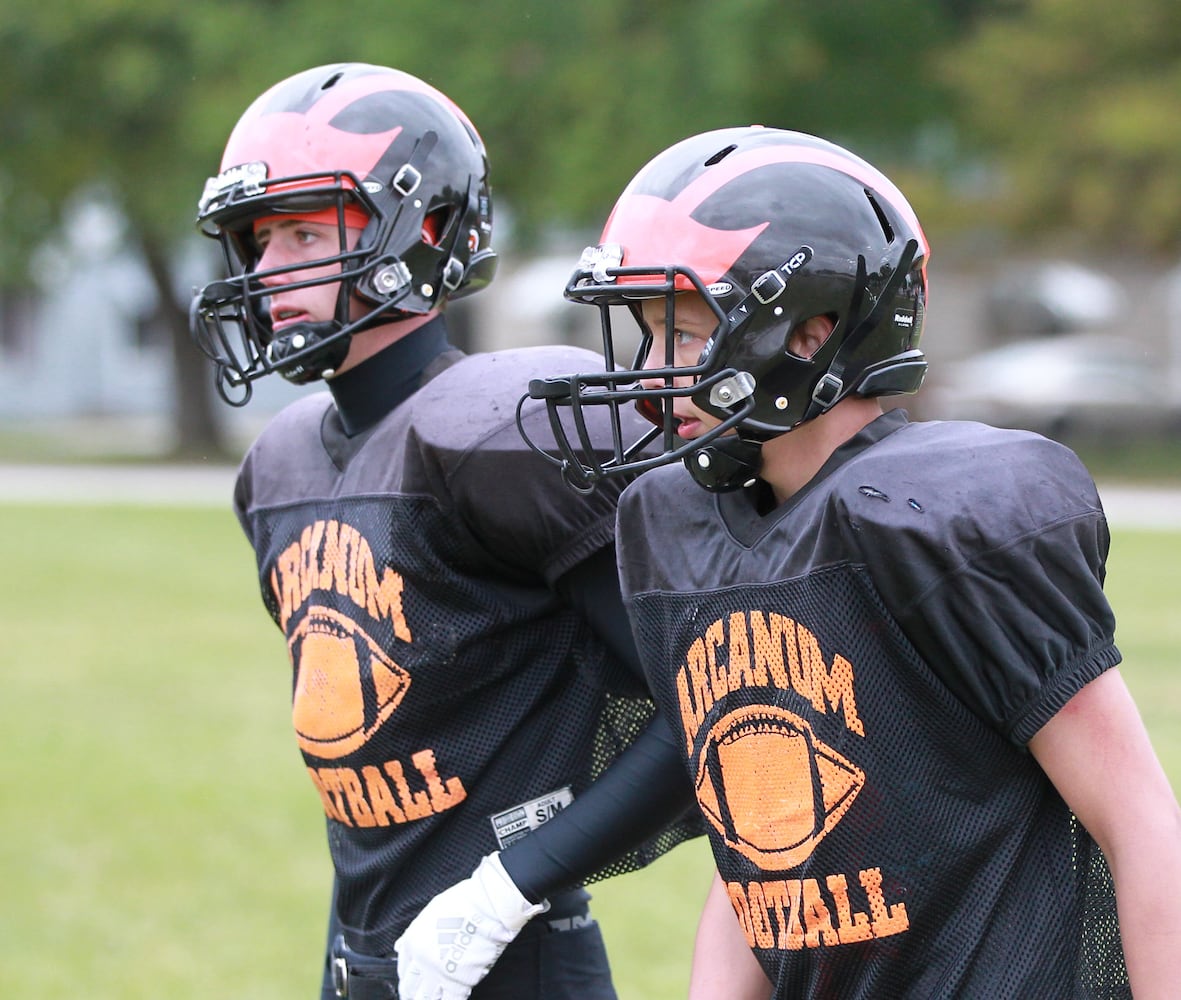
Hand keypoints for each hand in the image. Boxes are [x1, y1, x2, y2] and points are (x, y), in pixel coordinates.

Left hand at [394, 852, 548, 999]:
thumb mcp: (432, 910)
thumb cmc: (464, 901)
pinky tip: (452, 998)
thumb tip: (399, 945)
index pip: (403, 968)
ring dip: (429, 999)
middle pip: (411, 987)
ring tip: (433, 998)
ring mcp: (440, 972)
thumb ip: (415, 931)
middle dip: (412, 994)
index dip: (406, 977)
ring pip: (427, 998)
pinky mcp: (460, 981)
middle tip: (416, 996)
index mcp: (414, 941)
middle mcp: (423, 959)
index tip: (410, 982)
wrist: (487, 905)